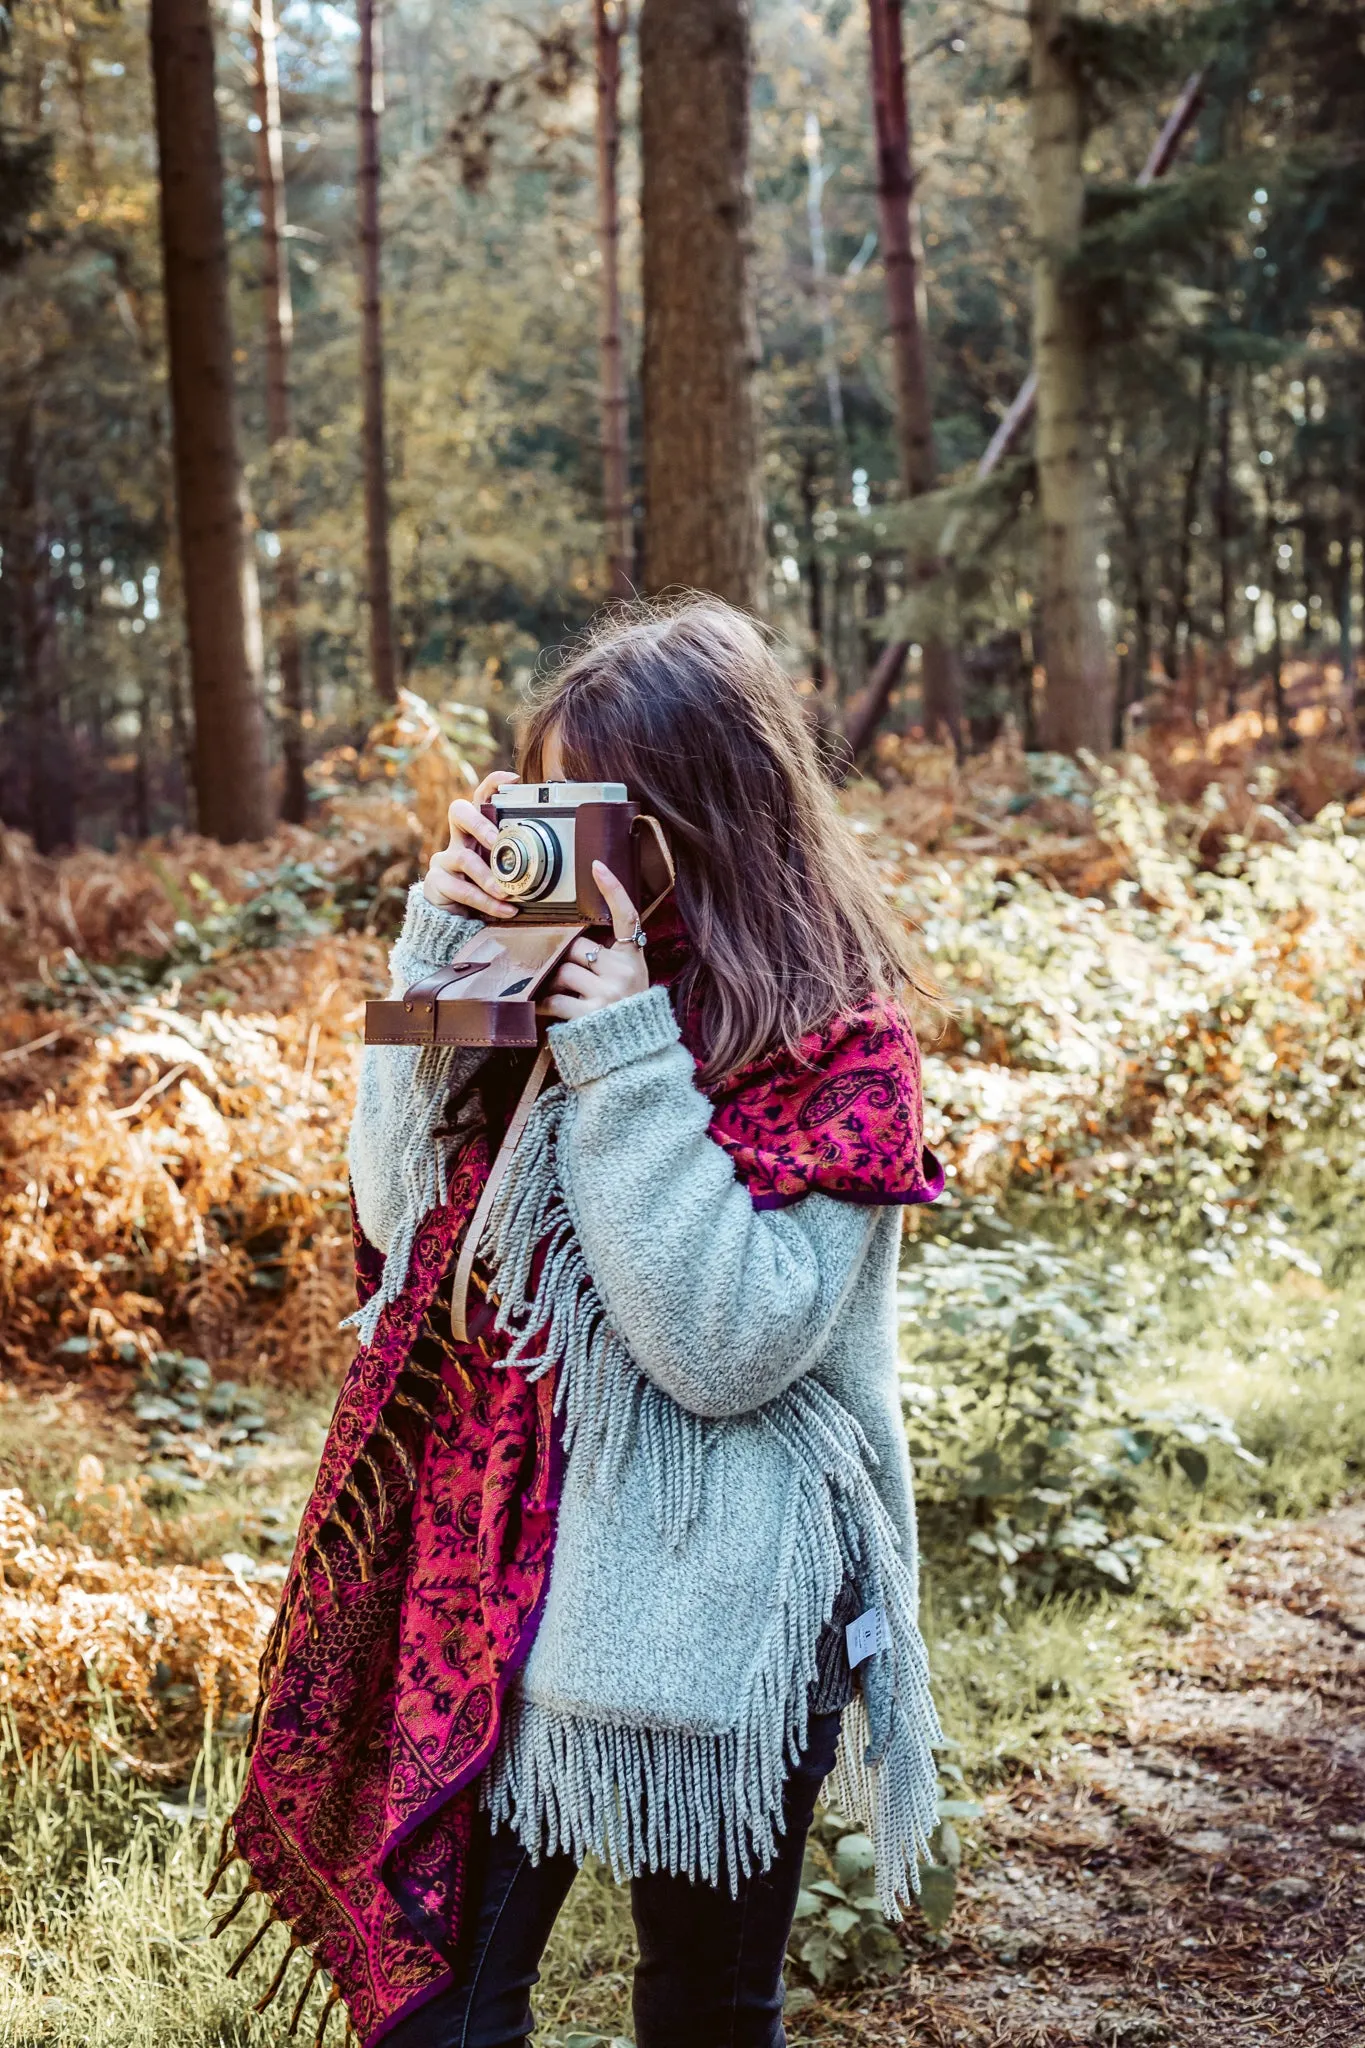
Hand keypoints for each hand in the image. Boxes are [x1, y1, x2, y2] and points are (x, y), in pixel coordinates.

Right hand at [423, 769, 520, 918]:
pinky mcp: (436, 882)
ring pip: (464, 858)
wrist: (456, 917)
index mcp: (476, 830)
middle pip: (459, 812)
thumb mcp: (503, 870)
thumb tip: (549, 858)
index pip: (480, 798)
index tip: (512, 780)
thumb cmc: (484, 887)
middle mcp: (458, 839)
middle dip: (480, 824)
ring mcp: (445, 859)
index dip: (492, 784)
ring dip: (488, 877)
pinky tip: (504, 909)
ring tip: (506, 892)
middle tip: (497, 841)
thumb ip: (518, 861)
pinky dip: (486, 902)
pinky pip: (462, 890)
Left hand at [539, 862, 649, 1021]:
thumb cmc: (621, 1017)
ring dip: (551, 982)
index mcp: (634, 962)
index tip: (597, 866)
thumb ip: (606, 962)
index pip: (626, 918)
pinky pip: (554, 998)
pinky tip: (543, 1009)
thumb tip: (565, 944)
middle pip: (578, 948)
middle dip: (563, 959)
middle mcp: (625, 975)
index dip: (613, 890)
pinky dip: (543, 1003)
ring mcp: (608, 995)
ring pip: (563, 971)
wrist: (632, 1059)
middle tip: (556, 973)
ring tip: (550, 993)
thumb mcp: (627, 984)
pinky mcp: (590, 1015)